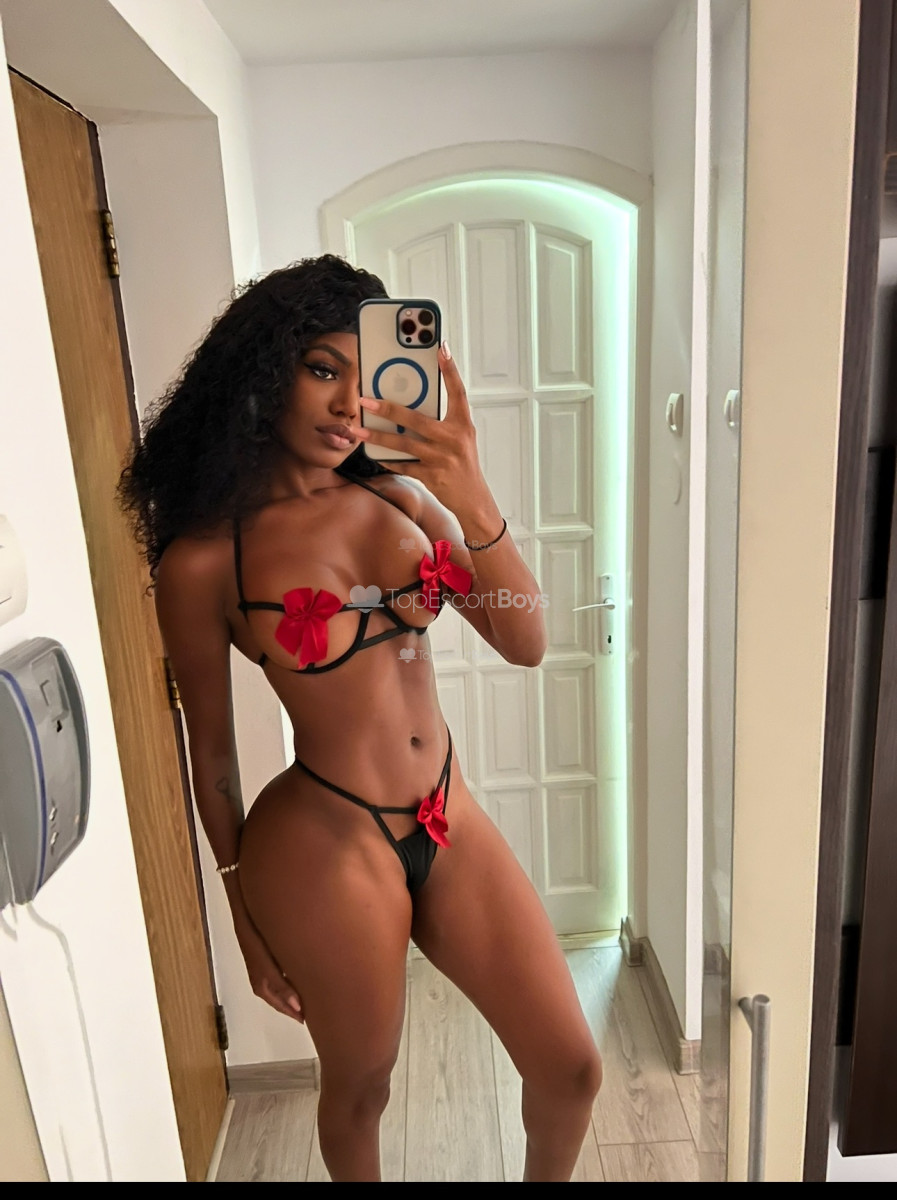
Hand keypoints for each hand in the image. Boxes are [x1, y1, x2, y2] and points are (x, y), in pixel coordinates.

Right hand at [235, 918, 304, 1022]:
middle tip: (315, 1008)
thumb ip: (281, 986)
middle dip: (295, 1005)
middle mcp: (262, 979)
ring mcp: (263, 968)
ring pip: (281, 986)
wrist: (244, 915)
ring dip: (294, 991)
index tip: (310, 1019)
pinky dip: (291, 978)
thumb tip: (298, 1007)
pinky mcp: (266, 956)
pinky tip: (302, 972)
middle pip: (280, 998)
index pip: (280, 1006)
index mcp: (262, 986)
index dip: (294, 1014)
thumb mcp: (266, 966)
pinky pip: (280, 973)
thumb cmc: (255, 940)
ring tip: (312, 992)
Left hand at [356, 343, 495, 526]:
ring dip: (377, 436)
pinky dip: (387, 459)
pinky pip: (403, 465)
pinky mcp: (431, 476)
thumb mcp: (460, 437)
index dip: (450, 369)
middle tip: (365, 399)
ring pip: (403, 444)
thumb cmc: (463, 463)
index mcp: (462, 424)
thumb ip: (442, 420)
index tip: (441, 348)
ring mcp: (441, 459)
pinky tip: (373, 453)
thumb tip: (411, 402)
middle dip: (388, 408)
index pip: (457, 392)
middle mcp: (453, 439)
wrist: (473, 498)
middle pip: (415, 419)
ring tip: (358, 429)